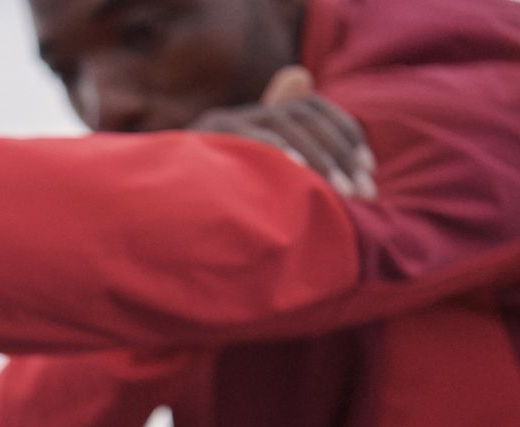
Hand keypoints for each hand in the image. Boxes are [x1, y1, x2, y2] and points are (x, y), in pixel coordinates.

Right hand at [191, 66, 375, 200]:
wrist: (150, 225)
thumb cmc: (204, 216)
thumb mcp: (251, 193)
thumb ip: (285, 163)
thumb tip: (317, 124)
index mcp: (247, 120)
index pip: (310, 107)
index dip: (345, 134)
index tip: (368, 170)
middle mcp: (233, 115)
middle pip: (303, 114)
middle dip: (340, 153)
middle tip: (365, 192)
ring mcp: (217, 125)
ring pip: (284, 124)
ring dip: (320, 158)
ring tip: (340, 193)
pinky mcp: (205, 142)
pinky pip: (253, 140)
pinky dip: (280, 154)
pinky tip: (302, 178)